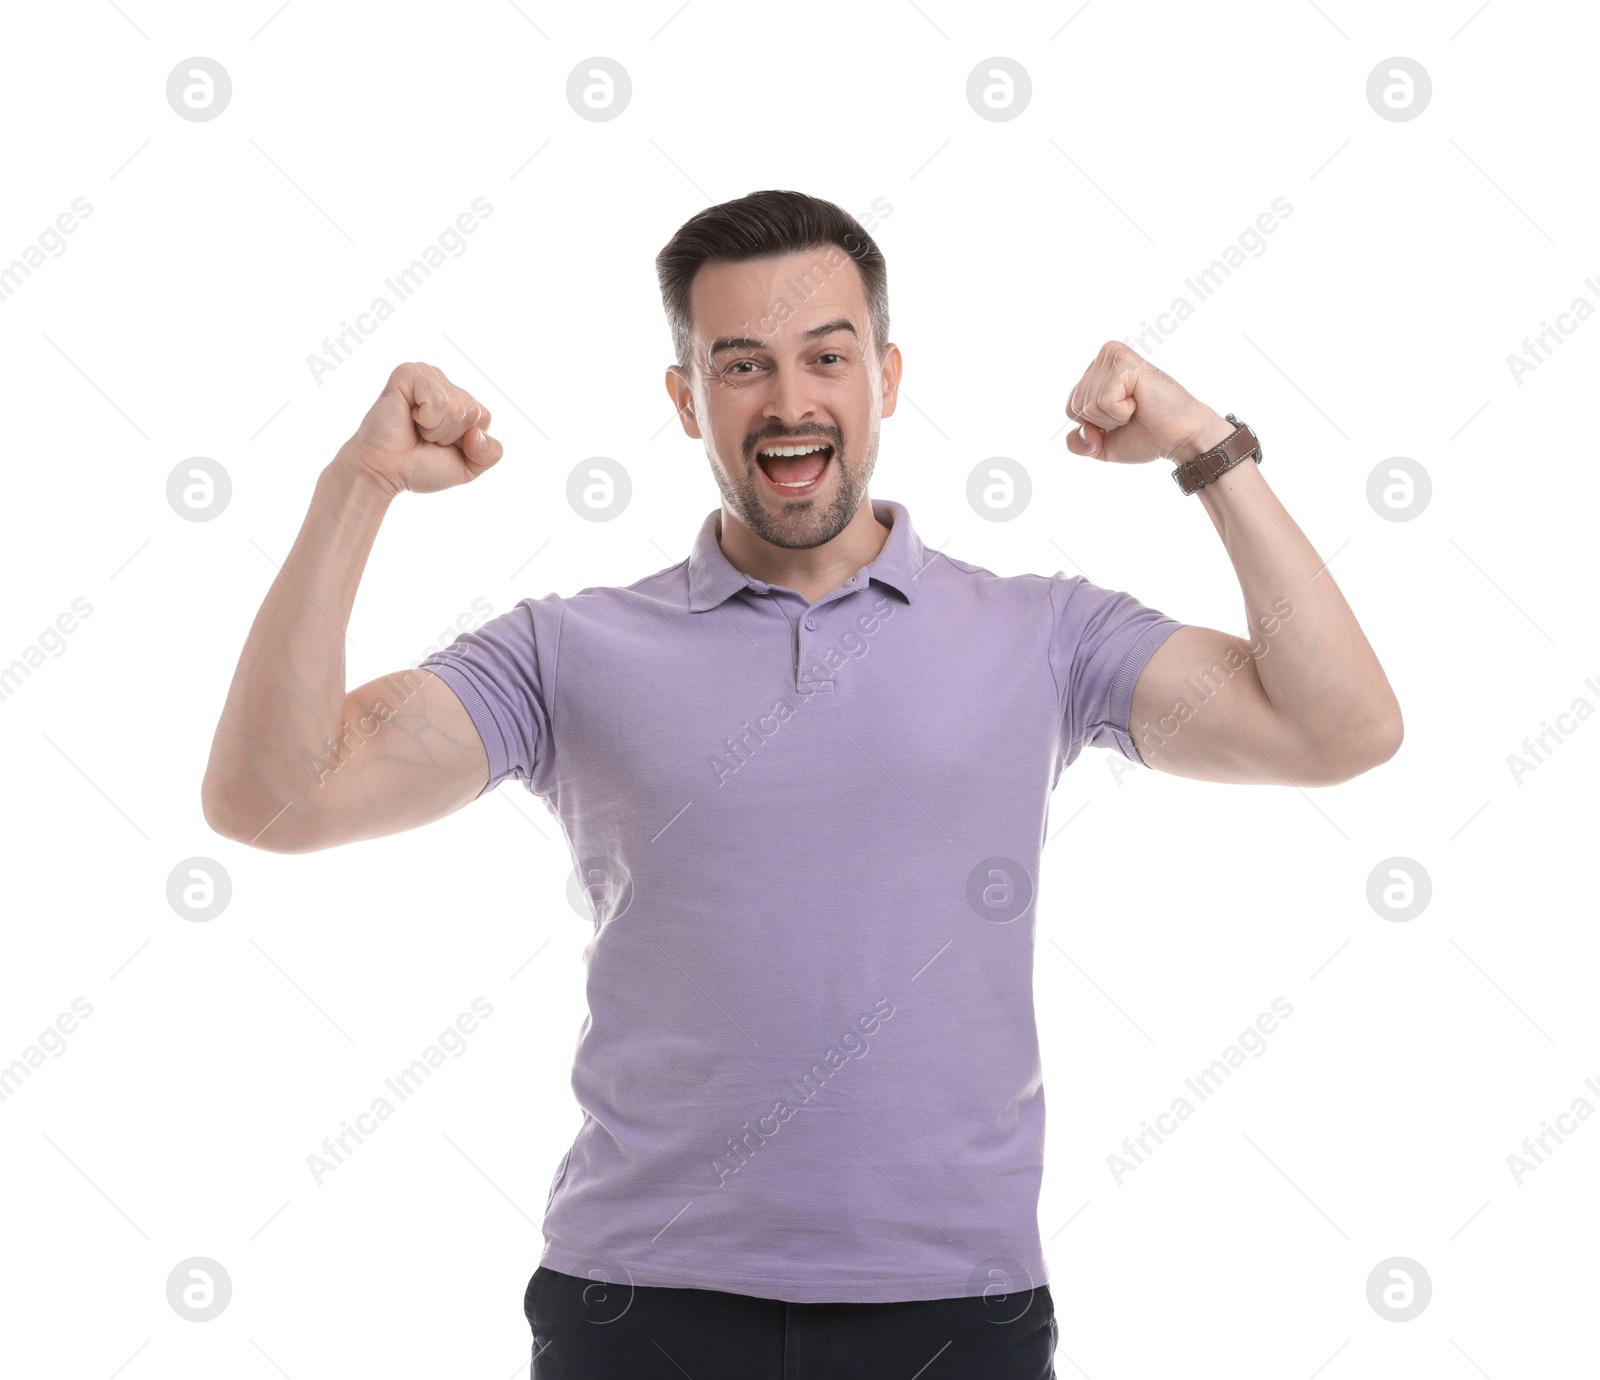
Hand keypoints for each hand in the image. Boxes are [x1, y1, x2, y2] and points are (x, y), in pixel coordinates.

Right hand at [337, 362, 502, 496]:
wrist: (384, 472)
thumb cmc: (419, 467)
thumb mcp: (468, 467)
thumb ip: (490, 454)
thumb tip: (477, 433)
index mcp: (458, 399)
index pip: (484, 417)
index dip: (465, 442)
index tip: (439, 445)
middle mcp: (443, 383)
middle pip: (473, 412)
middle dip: (450, 436)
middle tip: (423, 437)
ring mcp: (425, 374)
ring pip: (457, 407)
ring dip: (436, 429)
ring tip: (415, 428)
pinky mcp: (408, 373)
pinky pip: (439, 400)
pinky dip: (426, 419)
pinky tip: (408, 417)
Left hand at [1063, 342, 1230, 465]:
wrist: (1179, 438)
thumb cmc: (1147, 437)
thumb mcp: (1102, 446)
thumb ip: (1079, 443)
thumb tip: (1072, 433)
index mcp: (1097, 372)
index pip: (1071, 407)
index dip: (1093, 426)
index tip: (1122, 420)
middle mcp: (1104, 358)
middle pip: (1075, 405)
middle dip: (1102, 423)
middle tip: (1131, 414)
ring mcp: (1114, 357)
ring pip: (1087, 404)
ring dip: (1113, 417)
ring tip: (1137, 407)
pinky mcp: (1124, 362)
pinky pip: (1103, 401)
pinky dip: (1121, 412)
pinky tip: (1140, 401)